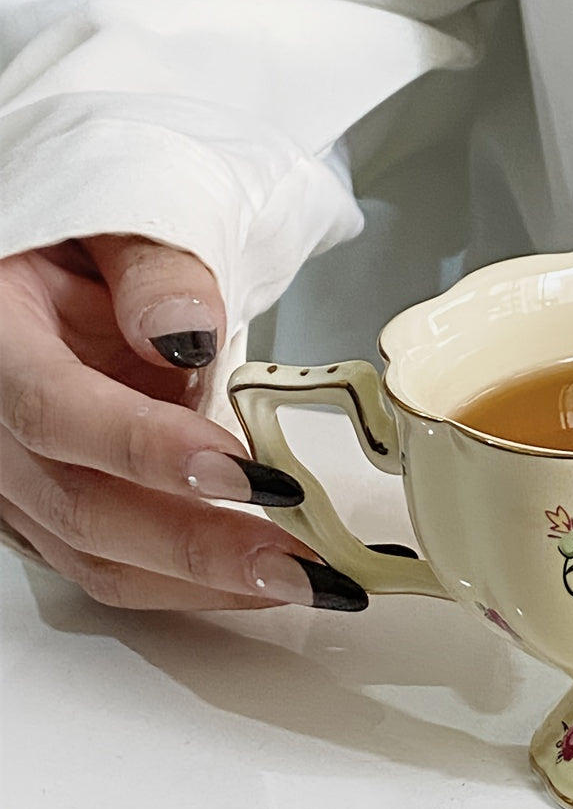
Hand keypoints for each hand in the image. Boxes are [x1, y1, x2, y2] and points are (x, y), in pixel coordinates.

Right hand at [0, 236, 366, 610]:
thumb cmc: (87, 248)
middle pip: (84, 510)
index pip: (54, 410)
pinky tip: (267, 580)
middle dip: (202, 548)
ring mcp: (20, 483)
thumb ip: (155, 272)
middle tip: (302, 564)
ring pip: (100, 558)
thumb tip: (189, 330)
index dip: (149, 450)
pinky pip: (117, 568)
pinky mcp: (54, 515)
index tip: (245, 472)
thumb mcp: (121, 224)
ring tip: (307, 582)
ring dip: (209, 584)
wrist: (56, 277)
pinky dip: (195, 584)